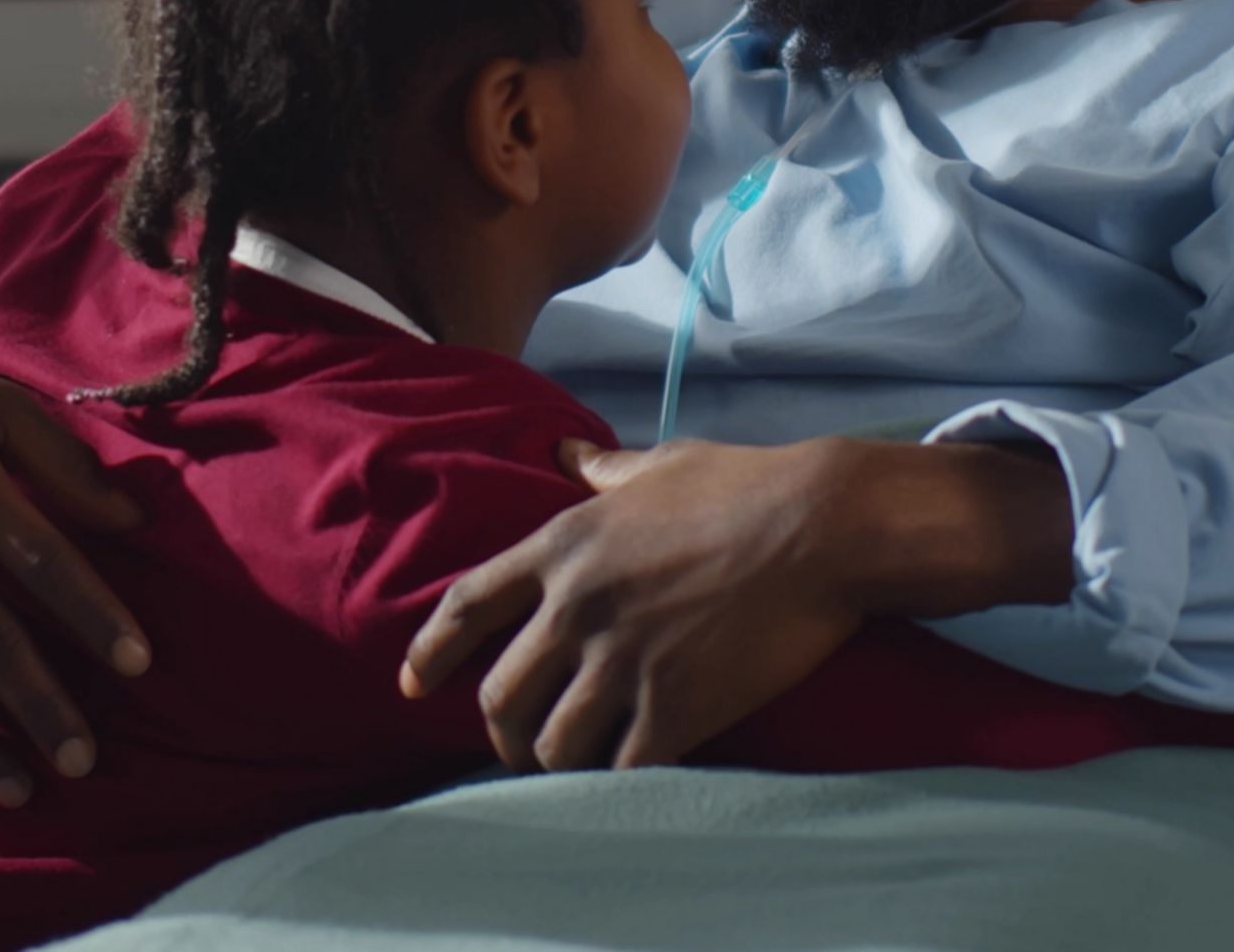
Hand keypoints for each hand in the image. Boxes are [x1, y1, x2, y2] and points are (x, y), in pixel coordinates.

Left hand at [399, 433, 1072, 772]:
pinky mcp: (672, 708)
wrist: (820, 527)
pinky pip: (617, 770)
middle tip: (522, 740)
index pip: (466, 605)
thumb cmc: (745, 484)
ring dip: (558, 759)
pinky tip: (630, 771)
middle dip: (502, 727)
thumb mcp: (663, 464)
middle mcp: (577, 606)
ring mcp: (621, 661)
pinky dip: (617, 780)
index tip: (413, 685)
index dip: (430, 651)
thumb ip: (605, 469)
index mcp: (564, 543)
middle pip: (498, 694)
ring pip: (550, 745)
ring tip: (577, 761)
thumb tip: (566, 453)